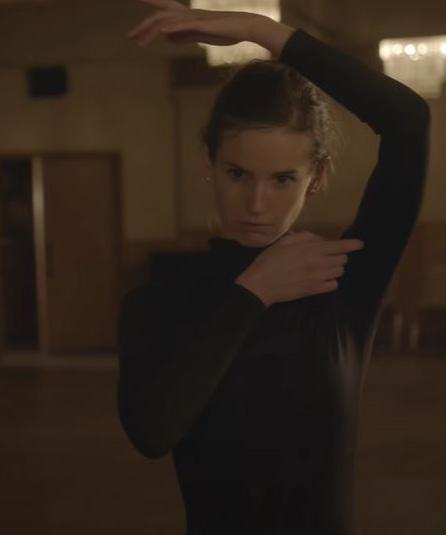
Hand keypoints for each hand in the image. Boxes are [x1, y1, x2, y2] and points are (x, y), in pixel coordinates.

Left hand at [127, 0, 263, 46]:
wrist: (246, 27)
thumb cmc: (225, 31)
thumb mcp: (200, 35)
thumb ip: (183, 36)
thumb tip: (167, 37)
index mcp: (187, 16)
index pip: (163, 11)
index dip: (147, 7)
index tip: (132, 16)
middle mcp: (188, 14)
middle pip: (160, 18)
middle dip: (143, 27)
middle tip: (129, 38)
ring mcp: (195, 18)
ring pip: (168, 22)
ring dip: (152, 31)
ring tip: (139, 41)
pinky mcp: (204, 24)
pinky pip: (185, 25)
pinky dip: (172, 28)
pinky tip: (162, 33)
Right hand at [235, 231, 364, 305]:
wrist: (262, 284)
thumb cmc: (270, 260)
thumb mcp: (284, 241)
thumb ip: (305, 237)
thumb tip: (320, 240)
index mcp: (312, 249)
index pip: (340, 246)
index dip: (352, 244)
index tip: (360, 244)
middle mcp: (319, 264)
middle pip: (342, 259)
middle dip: (339, 255)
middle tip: (328, 255)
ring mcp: (318, 278)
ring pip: (339, 272)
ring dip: (335, 268)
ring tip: (323, 266)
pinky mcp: (315, 290)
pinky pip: (333, 285)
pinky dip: (331, 281)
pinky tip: (321, 278)